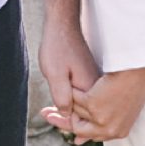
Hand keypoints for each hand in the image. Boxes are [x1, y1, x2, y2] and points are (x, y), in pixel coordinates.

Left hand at [36, 16, 98, 134]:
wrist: (63, 25)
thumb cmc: (57, 47)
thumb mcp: (54, 73)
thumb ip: (61, 96)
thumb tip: (66, 116)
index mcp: (89, 88)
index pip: (81, 116)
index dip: (64, 120)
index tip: (48, 114)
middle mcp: (97, 87)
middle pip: (85, 113)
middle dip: (67, 117)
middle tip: (47, 113)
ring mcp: (96, 82)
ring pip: (85, 106)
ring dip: (70, 109)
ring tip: (53, 110)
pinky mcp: (91, 77)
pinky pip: (85, 97)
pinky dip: (74, 100)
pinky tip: (64, 97)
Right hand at [47, 68, 144, 141]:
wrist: (138, 68)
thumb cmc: (134, 82)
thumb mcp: (121, 107)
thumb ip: (100, 123)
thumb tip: (78, 141)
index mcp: (118, 131)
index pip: (90, 135)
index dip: (75, 131)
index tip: (62, 127)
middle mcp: (108, 129)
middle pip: (78, 128)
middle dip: (61, 122)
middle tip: (45, 114)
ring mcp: (100, 118)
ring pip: (75, 112)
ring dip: (68, 101)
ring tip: (61, 89)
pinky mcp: (92, 105)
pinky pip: (73, 98)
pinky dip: (70, 89)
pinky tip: (70, 79)